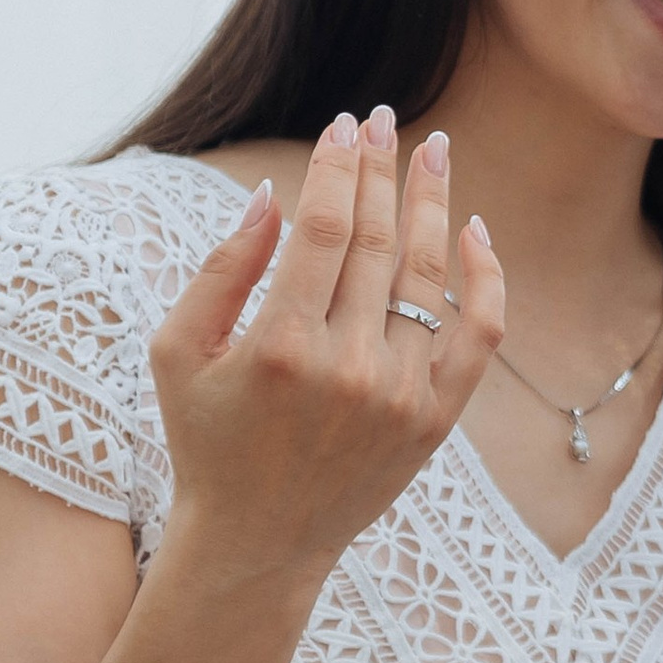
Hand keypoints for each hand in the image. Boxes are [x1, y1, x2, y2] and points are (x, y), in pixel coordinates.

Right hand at [147, 109, 504, 590]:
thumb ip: (221, 270)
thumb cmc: (207, 440)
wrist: (258, 543)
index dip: (339, 169)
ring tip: (433, 151)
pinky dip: (484, 279)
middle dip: (381, 170)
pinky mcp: (434, 420)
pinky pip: (478, 335)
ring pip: (427, 278)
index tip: (346, 126)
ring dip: (433, 204)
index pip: (324, 229)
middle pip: (376, 241)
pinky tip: (474, 230)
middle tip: (386, 119)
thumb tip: (276, 194)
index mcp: (280, 347)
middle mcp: (347, 368)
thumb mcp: (178, 353)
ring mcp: (398, 396)